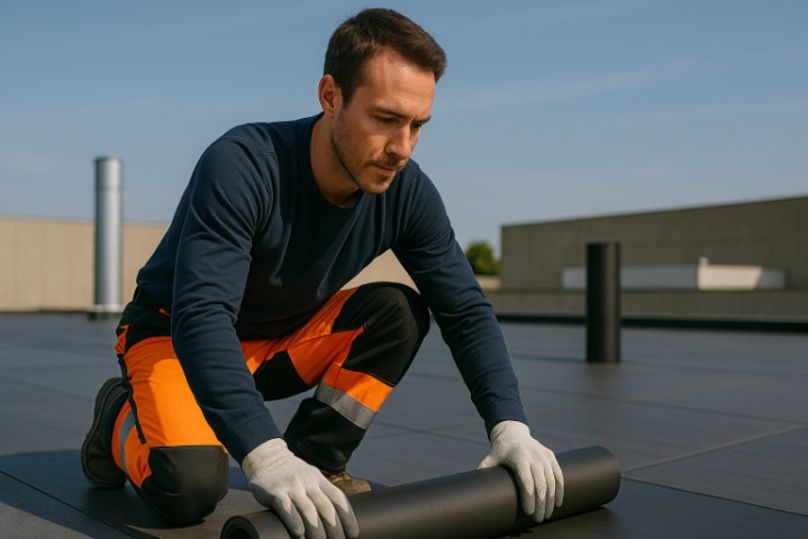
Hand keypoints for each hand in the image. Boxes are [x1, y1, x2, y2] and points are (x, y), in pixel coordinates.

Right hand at [242, 438, 359, 538]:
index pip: (338, 499)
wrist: (266, 457)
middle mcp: (308, 481)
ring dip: (316, 530)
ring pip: (308, 510)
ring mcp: (292, 485)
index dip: (348, 518)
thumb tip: (335, 521)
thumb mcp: (310, 477)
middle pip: (325, 508)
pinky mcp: (275, 491)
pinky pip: (287, 508)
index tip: (353, 534)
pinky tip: (299, 534)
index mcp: (319, 479)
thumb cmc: (291, 475)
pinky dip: (294, 521)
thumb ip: (320, 493)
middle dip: (334, 529)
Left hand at [477, 420, 563, 522]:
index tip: (528, 513)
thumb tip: (473, 486)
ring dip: (551, 501)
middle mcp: (534, 456)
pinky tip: (558, 503)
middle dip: (541, 504)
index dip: (529, 498)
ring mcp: (544, 456)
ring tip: (546, 514)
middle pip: (541, 484)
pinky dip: (560, 490)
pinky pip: (559, 475)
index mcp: (519, 457)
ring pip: (552, 482)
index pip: (527, 481)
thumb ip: (484, 470)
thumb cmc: (500, 450)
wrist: (514, 432)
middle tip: (537, 519)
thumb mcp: (491, 457)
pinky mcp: (551, 457)